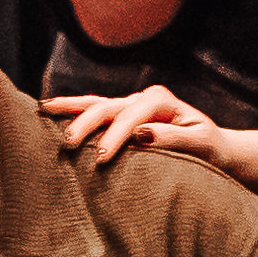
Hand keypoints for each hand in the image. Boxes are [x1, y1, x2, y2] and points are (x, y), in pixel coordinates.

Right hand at [46, 83, 219, 166]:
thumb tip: (141, 135)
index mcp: (161, 100)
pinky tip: (50, 110)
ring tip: (43, 111)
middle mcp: (143, 97)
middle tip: (67, 145)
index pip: (132, 116)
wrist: (214, 148)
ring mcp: (130, 104)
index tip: (102, 159)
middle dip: (85, 123)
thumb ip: (173, 139)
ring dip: (69, 108)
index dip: (116, 136)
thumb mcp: (200, 144)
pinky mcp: (122, 115)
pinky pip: (94, 111)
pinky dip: (72, 110)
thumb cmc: (209, 149)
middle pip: (107, 106)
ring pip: (95, 103)